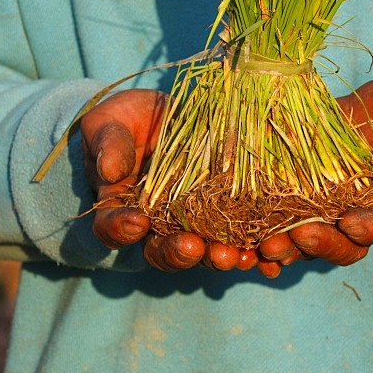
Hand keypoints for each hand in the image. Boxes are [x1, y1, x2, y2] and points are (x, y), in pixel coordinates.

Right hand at [80, 89, 281, 276]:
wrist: (164, 114)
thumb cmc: (125, 120)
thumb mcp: (109, 124)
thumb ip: (108, 144)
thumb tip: (109, 172)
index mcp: (119, 207)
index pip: (112, 227)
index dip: (121, 229)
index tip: (136, 222)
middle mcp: (154, 224)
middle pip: (161, 250)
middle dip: (178, 252)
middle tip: (194, 247)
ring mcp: (188, 220)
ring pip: (201, 250)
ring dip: (217, 257)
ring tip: (234, 255)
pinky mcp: (220, 211)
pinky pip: (234, 237)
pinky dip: (249, 249)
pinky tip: (264, 253)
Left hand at [258, 73, 372, 268]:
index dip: (372, 228)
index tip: (353, 223)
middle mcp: (363, 213)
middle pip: (342, 243)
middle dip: (320, 243)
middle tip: (295, 235)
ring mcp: (329, 204)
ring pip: (305, 237)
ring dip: (283, 243)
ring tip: (260, 241)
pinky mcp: (299, 187)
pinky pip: (277, 215)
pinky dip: (257, 227)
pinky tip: (236, 232)